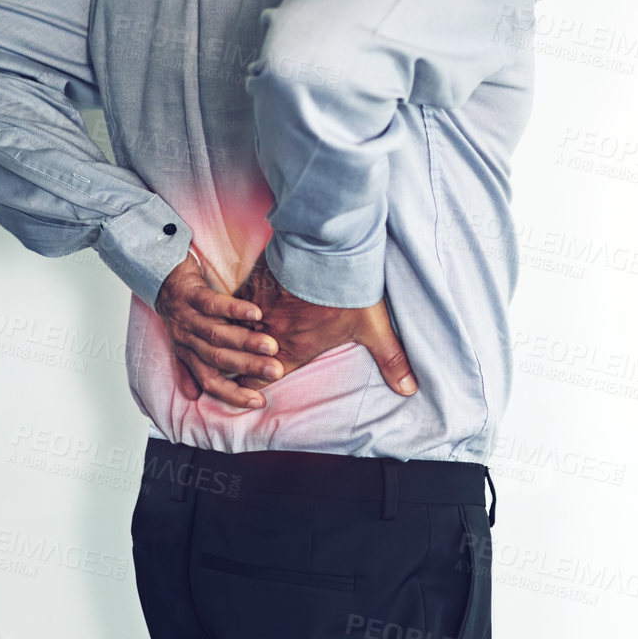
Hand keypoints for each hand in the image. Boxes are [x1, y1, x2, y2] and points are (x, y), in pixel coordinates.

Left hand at [154, 248, 284, 409]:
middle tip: (276, 371)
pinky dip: (233, 309)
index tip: (259, 401)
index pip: (210, 380)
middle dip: (248, 366)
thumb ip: (189, 367)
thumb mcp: (183, 341)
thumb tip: (194, 396)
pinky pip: (212, 303)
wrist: (158, 275)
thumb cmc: (180, 311)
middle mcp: (186, 338)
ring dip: (245, 341)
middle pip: (218, 358)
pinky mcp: (189, 294)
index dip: (232, 394)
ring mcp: (186, 316)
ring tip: (271, 346)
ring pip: (217, 334)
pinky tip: (255, 312)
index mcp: (188, 353)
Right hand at [229, 248, 417, 399]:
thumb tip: (409, 390)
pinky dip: (231, 310)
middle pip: (239, 359)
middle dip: (236, 364)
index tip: (247, 384)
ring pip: (230, 332)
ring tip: (227, 342)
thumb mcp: (374, 328)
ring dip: (231, 338)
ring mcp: (256, 310)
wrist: (329, 249)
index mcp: (294, 351)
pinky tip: (230, 310)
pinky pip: (230, 305)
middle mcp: (270, 335)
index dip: (250, 385)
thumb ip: (390, 360)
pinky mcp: (252, 285)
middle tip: (233, 367)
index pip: (258, 380)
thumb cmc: (350, 290)